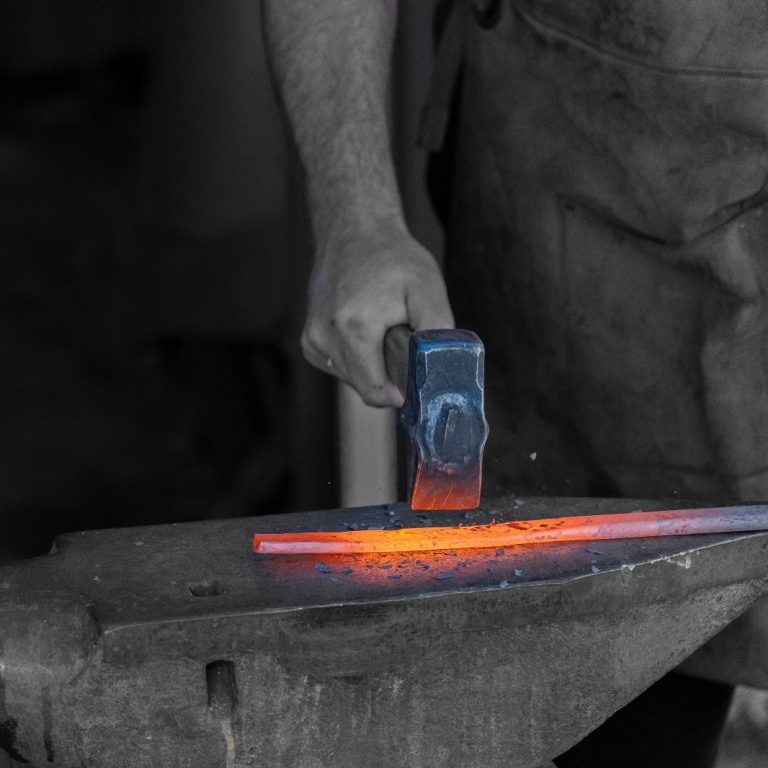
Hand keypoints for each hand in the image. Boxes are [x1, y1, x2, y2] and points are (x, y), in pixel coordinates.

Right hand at [301, 223, 454, 406]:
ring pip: (351, 378)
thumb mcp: (427, 286)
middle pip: (364, 386)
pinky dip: (356, 358)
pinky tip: (364, 331)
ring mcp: (312, 338)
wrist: (354, 232)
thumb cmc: (393, 258)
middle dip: (388, 374)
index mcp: (353, 328)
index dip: (400, 391)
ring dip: (372, 365)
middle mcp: (325, 336)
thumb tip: (441, 364)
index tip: (415, 376)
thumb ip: (436, 328)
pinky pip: (338, 366)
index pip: (375, 391)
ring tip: (381, 329)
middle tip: (400, 340)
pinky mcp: (308, 339)